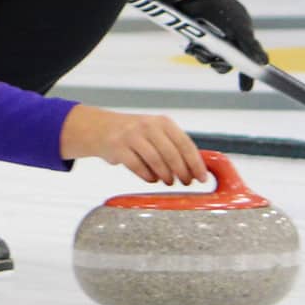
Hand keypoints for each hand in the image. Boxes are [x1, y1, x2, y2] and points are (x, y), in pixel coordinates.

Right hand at [59, 105, 207, 185]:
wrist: (102, 128)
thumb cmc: (135, 134)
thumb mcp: (156, 132)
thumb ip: (174, 147)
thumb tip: (196, 170)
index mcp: (163, 122)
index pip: (185, 143)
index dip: (196, 163)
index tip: (202, 177)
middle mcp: (148, 126)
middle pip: (172, 154)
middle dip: (182, 172)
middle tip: (185, 182)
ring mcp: (132, 136)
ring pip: (156, 161)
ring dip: (165, 176)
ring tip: (168, 181)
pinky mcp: (118, 147)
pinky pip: (138, 167)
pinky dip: (148, 177)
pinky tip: (151, 179)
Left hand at [177, 0, 266, 91]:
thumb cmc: (217, 8)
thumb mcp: (238, 28)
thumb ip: (251, 46)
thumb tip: (265, 63)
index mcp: (242, 29)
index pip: (248, 54)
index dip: (246, 73)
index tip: (244, 89)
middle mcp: (228, 31)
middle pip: (227, 60)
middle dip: (220, 63)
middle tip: (213, 61)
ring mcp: (211, 31)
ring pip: (211, 56)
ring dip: (205, 57)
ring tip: (199, 49)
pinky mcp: (195, 31)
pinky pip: (198, 49)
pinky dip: (196, 51)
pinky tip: (192, 47)